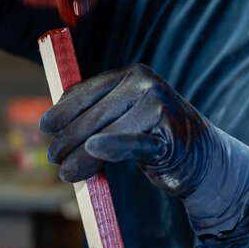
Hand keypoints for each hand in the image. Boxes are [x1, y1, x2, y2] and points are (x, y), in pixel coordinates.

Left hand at [40, 64, 248, 233]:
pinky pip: (133, 143)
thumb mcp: (128, 116)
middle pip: (95, 114)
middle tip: (53, 158)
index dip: (63, 110)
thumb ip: (98, 113)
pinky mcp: (169, 137)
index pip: (89, 91)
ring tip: (65, 173)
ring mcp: (160, 108)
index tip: (45, 128)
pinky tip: (93, 149)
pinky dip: (112, 146)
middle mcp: (146, 84)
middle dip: (68, 138)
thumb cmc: (155, 136)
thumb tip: (52, 124)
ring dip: (81, 155)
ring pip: (107, 132)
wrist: (203, 159)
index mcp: (133, 74)